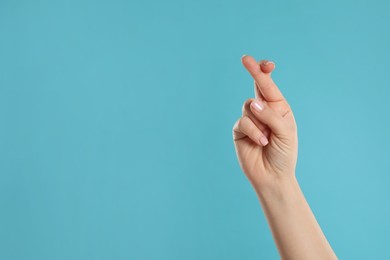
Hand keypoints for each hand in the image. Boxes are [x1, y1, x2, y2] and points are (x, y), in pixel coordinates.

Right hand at [232, 55, 297, 191]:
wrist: (273, 176)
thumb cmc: (284, 153)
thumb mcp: (285, 131)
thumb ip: (270, 115)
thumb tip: (252, 103)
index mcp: (278, 107)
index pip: (269, 85)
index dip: (264, 72)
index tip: (263, 63)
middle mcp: (263, 110)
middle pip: (256, 87)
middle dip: (253, 71)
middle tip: (245, 58)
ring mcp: (250, 120)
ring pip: (249, 106)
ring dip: (260, 122)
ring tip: (268, 138)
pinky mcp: (239, 130)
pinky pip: (243, 122)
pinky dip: (253, 131)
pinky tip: (261, 143)